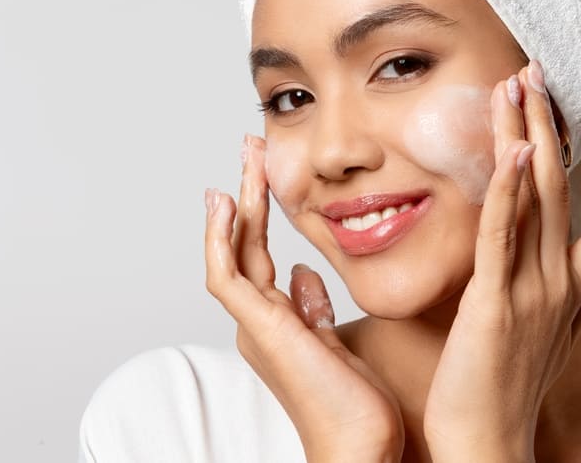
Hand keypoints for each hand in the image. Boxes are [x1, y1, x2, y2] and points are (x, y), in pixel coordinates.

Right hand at [204, 134, 403, 462]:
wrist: (359, 446)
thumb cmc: (354, 406)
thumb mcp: (334, 342)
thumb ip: (312, 308)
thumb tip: (304, 274)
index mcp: (277, 320)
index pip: (262, 253)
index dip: (261, 213)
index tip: (266, 177)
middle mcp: (259, 320)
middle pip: (245, 243)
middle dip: (247, 194)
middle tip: (250, 148)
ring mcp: (256, 324)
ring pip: (235, 252)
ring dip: (236, 204)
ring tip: (243, 160)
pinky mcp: (261, 329)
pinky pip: (229, 276)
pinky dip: (221, 240)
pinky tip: (225, 204)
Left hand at [422, 60, 580, 461]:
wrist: (489, 441)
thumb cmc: (515, 386)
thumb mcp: (566, 335)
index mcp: (576, 287)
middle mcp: (561, 281)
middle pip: (565, 189)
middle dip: (552, 127)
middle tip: (537, 72)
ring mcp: (531, 290)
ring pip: (535, 199)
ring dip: (526, 138)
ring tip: (516, 85)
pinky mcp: (494, 300)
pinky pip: (503, 236)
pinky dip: (508, 193)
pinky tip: (508, 152)